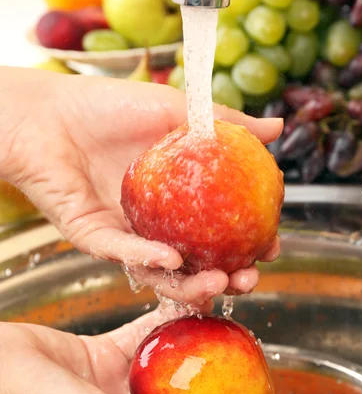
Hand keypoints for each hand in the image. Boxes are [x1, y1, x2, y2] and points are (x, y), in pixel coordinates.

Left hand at [1, 67, 282, 304]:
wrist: (50, 112)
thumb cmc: (111, 108)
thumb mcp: (178, 111)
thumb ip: (228, 125)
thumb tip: (278, 128)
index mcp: (179, 202)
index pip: (220, 233)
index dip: (247, 245)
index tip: (272, 248)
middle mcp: (158, 225)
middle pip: (197, 265)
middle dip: (226, 280)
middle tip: (249, 279)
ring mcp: (129, 236)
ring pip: (164, 274)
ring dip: (192, 285)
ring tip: (219, 284)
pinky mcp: (97, 239)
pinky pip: (126, 255)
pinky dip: (149, 258)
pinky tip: (173, 258)